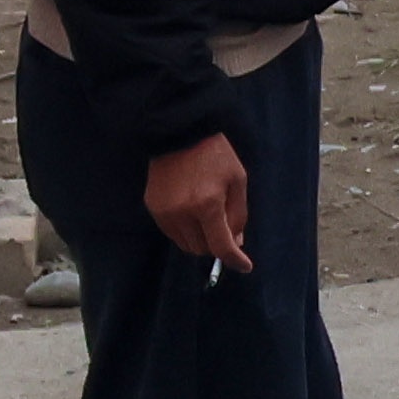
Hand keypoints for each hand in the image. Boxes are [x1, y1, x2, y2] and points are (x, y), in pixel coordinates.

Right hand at [142, 129, 253, 273]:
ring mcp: (165, 212)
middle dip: (217, 244)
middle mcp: (183, 212)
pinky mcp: (153, 208)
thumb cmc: (215, 155)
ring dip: (201, 239)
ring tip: (207, 216)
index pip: (221, 246)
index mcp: (207, 204)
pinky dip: (186, 231)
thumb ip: (238, 214)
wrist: (181, 132)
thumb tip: (236, 243)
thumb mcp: (237, 180)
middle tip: (225, 227)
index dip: (235, 260)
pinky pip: (172, 233)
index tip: (245, 266)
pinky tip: (192, 212)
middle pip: (202, 249)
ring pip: (186, 245)